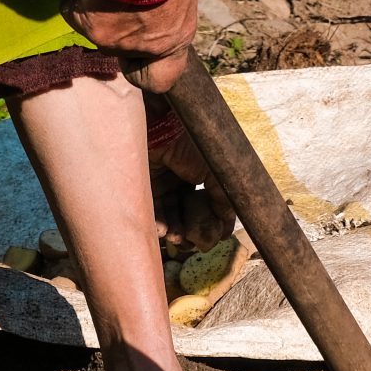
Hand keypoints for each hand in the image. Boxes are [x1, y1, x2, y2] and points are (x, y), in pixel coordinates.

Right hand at [61, 0, 198, 92]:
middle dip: (120, 17)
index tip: (142, 39)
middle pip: (123, 42)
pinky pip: (72, 7)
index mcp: (176, 37)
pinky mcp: (89, 27)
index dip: (145, 64)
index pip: (158, 78)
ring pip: (96, 23)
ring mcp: (115, 42)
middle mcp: (146, 47)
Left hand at [150, 137, 236, 252]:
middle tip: (191, 243)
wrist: (160, 126)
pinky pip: (150, 210)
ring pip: (168, 214)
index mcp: (199, 172)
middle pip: (186, 212)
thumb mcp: (217, 173)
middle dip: (190, 231)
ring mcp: (160, 181)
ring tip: (177, 239)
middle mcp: (179, 177)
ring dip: (174, 231)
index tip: (213, 236)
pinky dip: (158, 224)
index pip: (206, 204)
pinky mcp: (142, 185)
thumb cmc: (191, 145)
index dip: (209, 221)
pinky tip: (164, 231)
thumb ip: (224, 201)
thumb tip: (228, 230)